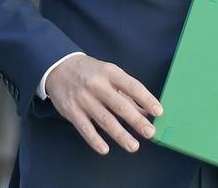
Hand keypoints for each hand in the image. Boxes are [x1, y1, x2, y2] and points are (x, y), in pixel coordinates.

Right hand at [44, 54, 162, 154]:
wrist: (59, 67)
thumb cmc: (91, 72)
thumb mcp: (109, 74)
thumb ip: (127, 92)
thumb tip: (146, 111)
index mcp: (110, 72)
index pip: (132, 86)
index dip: (146, 99)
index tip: (158, 112)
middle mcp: (97, 85)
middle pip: (119, 105)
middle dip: (136, 120)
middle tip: (150, 133)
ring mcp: (83, 98)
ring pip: (104, 120)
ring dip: (120, 134)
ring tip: (133, 146)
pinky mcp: (71, 111)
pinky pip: (85, 128)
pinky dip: (95, 140)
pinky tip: (105, 149)